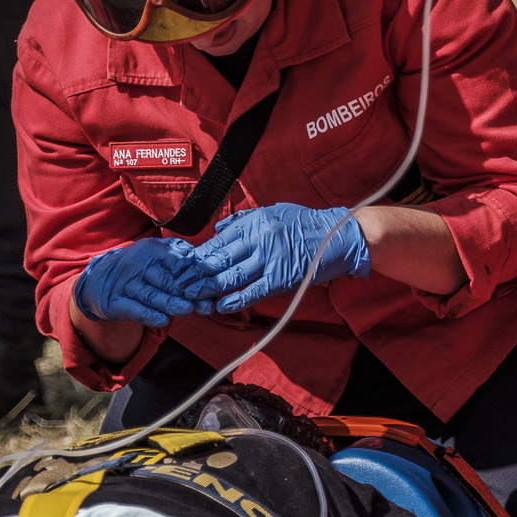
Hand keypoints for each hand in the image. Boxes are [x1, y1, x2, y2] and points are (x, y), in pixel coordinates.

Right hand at [73, 236, 214, 327]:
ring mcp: (124, 285)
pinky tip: (162, 321)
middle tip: (207, 302)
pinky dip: (148, 316)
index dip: (194, 272)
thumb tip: (205, 259)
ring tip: (188, 310)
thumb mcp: (154, 254)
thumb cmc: (137, 269)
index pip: (175, 260)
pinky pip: (134, 310)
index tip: (211, 281)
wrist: (97, 281)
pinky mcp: (115, 303)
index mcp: (150, 250)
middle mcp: (136, 265)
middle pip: (166, 280)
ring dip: (171, 303)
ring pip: (151, 295)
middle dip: (188, 292)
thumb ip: (178, 254)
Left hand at [192, 202, 369, 312]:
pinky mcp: (282, 278)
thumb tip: (219, 228)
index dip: (198, 255)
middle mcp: (259, 239)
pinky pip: (254, 290)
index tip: (182, 265)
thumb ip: (244, 220)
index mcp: (254, 223)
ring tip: (192, 297)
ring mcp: (270, 259)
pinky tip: (221, 305)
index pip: (219, 241)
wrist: (338, 235)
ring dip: (210, 288)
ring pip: (233, 275)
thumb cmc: (305, 223)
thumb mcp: (273, 211)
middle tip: (178, 284)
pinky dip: (236, 299)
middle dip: (197, 273)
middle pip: (220, 258)